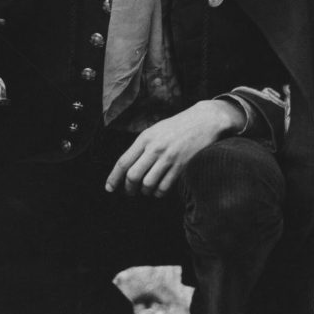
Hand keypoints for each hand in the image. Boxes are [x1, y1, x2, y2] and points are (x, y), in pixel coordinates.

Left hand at [105, 101, 244, 197]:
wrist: (204, 121)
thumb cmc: (177, 126)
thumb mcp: (155, 130)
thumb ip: (142, 146)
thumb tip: (127, 167)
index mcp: (145, 138)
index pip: (123, 162)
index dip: (113, 178)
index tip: (109, 188)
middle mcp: (155, 148)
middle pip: (133, 176)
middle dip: (129, 188)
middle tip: (130, 192)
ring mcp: (169, 158)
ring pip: (148, 184)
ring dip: (145, 191)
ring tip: (146, 190)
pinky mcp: (181, 166)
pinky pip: (164, 187)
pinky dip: (158, 193)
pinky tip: (158, 190)